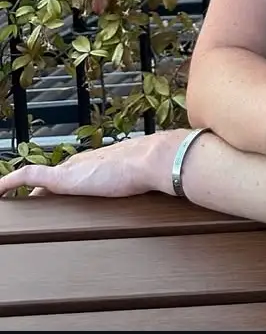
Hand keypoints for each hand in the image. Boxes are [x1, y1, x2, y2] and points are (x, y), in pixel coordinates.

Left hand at [0, 131, 180, 199]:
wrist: (152, 160)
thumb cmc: (150, 169)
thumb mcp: (138, 177)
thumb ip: (133, 179)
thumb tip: (141, 185)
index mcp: (96, 163)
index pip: (69, 176)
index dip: (54, 188)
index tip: (45, 196)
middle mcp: (80, 162)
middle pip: (51, 180)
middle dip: (36, 193)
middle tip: (20, 204)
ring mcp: (71, 169)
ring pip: (38, 180)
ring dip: (21, 190)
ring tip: (5, 196)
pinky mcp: (64, 177)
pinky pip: (29, 177)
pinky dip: (10, 183)